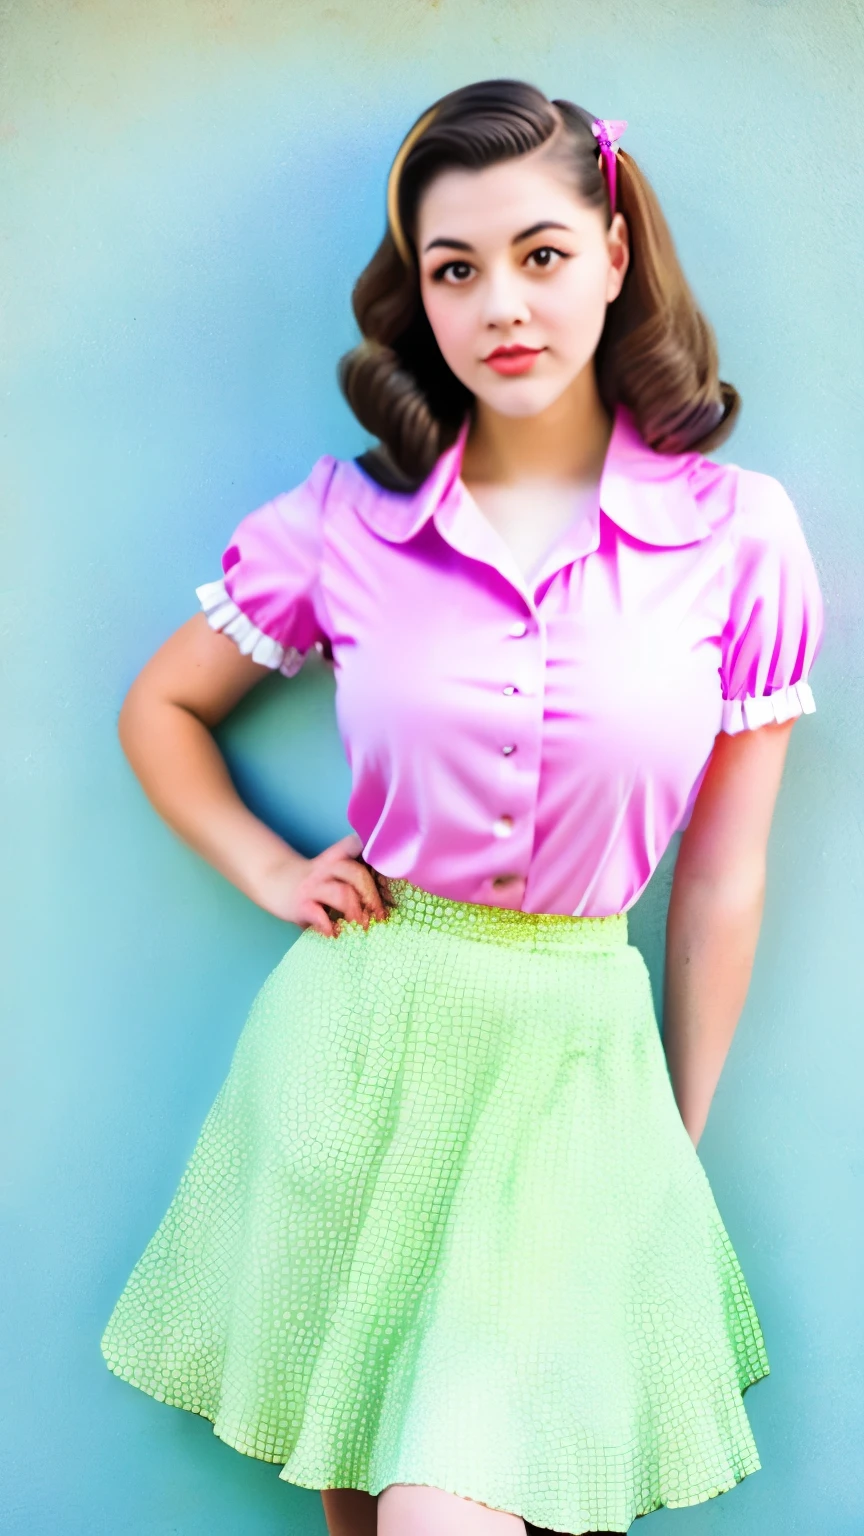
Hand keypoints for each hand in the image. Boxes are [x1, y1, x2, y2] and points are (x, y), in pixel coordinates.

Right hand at [252, 831, 392, 936]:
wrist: (273, 881)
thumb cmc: (313, 882)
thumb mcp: (332, 872)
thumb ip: (355, 880)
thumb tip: (390, 903)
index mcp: (337, 858)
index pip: (358, 847)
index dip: (377, 857)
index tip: (392, 877)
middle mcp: (326, 868)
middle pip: (356, 873)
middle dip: (372, 896)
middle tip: (381, 916)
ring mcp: (313, 886)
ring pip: (342, 892)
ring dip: (356, 911)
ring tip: (362, 927)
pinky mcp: (300, 904)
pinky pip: (317, 913)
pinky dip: (328, 925)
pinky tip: (334, 934)